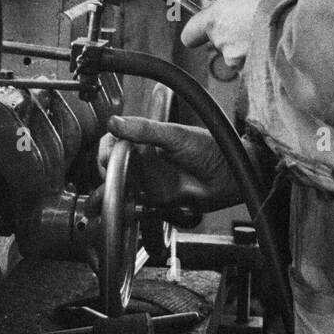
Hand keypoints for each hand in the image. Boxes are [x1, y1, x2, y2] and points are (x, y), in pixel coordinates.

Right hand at [95, 116, 242, 214]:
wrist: (231, 176)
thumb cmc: (211, 148)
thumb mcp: (176, 135)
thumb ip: (145, 129)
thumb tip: (116, 122)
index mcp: (147, 141)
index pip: (115, 142)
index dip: (106, 150)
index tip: (106, 157)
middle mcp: (146, 162)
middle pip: (113, 168)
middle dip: (104, 174)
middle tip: (108, 178)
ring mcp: (150, 183)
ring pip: (120, 190)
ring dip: (107, 196)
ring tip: (102, 202)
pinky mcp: (157, 203)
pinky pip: (134, 208)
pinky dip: (123, 211)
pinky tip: (120, 211)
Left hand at [180, 0, 297, 69]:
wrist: (300, 27)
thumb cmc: (275, 3)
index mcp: (214, 20)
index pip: (189, 33)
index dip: (197, 26)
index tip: (209, 18)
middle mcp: (222, 43)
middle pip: (217, 38)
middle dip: (229, 27)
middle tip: (248, 14)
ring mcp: (237, 59)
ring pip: (235, 50)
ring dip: (245, 40)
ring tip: (265, 26)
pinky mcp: (253, 70)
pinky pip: (251, 60)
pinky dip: (258, 51)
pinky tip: (272, 39)